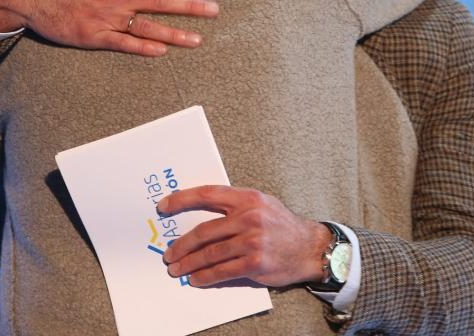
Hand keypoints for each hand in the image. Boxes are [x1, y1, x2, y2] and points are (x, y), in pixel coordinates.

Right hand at [0, 0, 217, 55]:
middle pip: (162, 3)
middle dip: (192, 7)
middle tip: (215, 11)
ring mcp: (107, 19)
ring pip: (148, 28)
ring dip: (175, 34)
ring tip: (198, 39)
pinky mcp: (94, 37)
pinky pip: (123, 44)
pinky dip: (143, 48)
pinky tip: (162, 52)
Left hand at [156, 185, 330, 287]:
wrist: (310, 247)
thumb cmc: (282, 226)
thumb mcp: (261, 204)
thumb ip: (234, 206)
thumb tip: (200, 215)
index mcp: (247, 198)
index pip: (207, 194)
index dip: (182, 200)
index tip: (163, 207)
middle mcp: (249, 217)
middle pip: (204, 230)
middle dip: (182, 244)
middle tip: (169, 253)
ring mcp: (252, 240)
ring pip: (210, 253)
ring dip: (189, 263)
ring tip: (177, 269)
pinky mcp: (255, 262)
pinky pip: (223, 271)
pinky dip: (206, 276)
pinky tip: (196, 279)